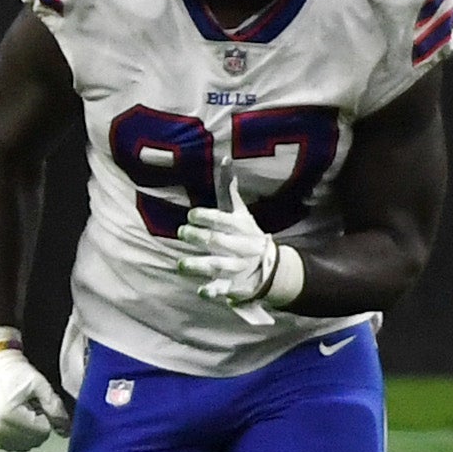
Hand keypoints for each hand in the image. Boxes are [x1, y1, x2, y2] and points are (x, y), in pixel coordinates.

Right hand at [0, 345, 67, 451]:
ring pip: (24, 446)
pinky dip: (18, 438)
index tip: (37, 404)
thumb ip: (55, 407)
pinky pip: (12, 447)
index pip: (42, 432)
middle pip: (33, 441)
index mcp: (8, 415)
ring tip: (21, 413)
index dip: (45, 417)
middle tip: (30, 407)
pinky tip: (15, 422)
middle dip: (37, 426)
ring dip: (28, 432)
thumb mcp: (40, 385)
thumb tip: (66, 431)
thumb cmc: (18, 374)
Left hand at [172, 203, 304, 308]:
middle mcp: (239, 247)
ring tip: (181, 264)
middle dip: (199, 237)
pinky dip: (212, 291)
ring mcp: (236, 267)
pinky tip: (201, 291)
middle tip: (183, 232)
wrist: (271, 267)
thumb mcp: (241, 213)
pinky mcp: (233, 286)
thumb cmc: (248, 234)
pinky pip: (222, 290)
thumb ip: (229, 190)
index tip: (191, 215)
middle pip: (217, 241)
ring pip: (217, 266)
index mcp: (241, 227)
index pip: (223, 220)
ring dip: (198, 265)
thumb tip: (225, 159)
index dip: (207, 217)